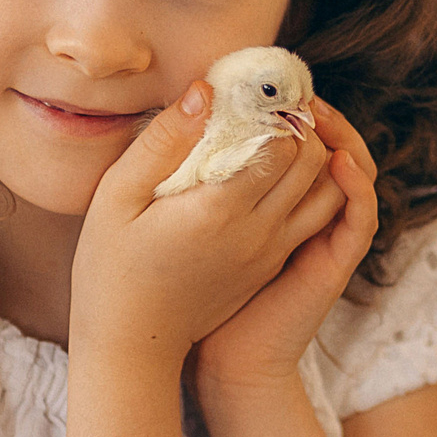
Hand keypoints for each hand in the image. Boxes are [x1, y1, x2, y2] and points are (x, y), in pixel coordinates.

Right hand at [70, 81, 343, 364]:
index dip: (277, 110)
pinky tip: (275, 174)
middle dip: (301, 127)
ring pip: (324, 194)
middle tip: (275, 104)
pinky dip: (306, 191)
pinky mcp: (269, 268)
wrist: (131, 345)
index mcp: (221, 210)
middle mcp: (258, 233)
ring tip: (282, 136)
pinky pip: (310, 221)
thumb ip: (162, 141)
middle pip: (312, 163)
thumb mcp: (116, 197)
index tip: (256, 91)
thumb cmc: (111, 269)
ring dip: (313, 160)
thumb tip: (204, 91)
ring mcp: (269, 254)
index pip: (282, 144)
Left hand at [196, 98, 377, 394]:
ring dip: (343, 138)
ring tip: (316, 112)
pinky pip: (359, 216)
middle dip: (316, 114)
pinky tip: (337, 159)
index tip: (260, 82)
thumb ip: (189, 168)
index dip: (283, 109)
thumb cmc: (186, 292)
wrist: (216, 360)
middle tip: (294, 86)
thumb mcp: (177, 217)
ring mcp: (323, 237)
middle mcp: (301, 215)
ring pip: (353, 172)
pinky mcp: (335, 261)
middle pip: (326, 147)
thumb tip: (198, 106)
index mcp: (264, 202)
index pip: (288, 142)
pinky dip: (357, 185)